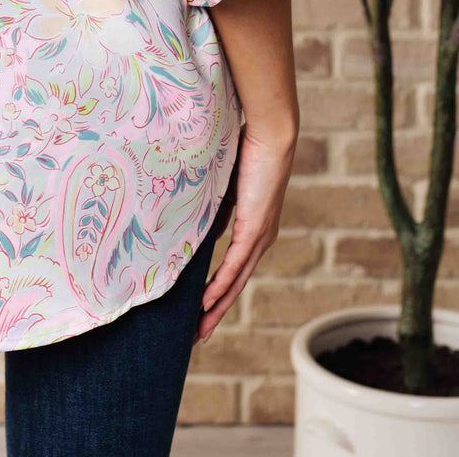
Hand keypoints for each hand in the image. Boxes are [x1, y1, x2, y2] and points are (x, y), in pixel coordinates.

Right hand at [193, 121, 296, 343]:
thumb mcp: (225, 186)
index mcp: (256, 229)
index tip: (201, 313)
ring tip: (200, 331)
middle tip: (198, 336)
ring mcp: (260, 236)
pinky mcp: (255, 228)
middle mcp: (261, 239)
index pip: (235, 270)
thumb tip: (201, 228)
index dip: (219, 293)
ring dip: (217, 308)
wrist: (271, 135)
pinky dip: (221, 285)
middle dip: (216, 312)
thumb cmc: (248, 150)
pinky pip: (235, 264)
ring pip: (237, 282)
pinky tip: (207, 303)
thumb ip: (217, 209)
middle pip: (237, 285)